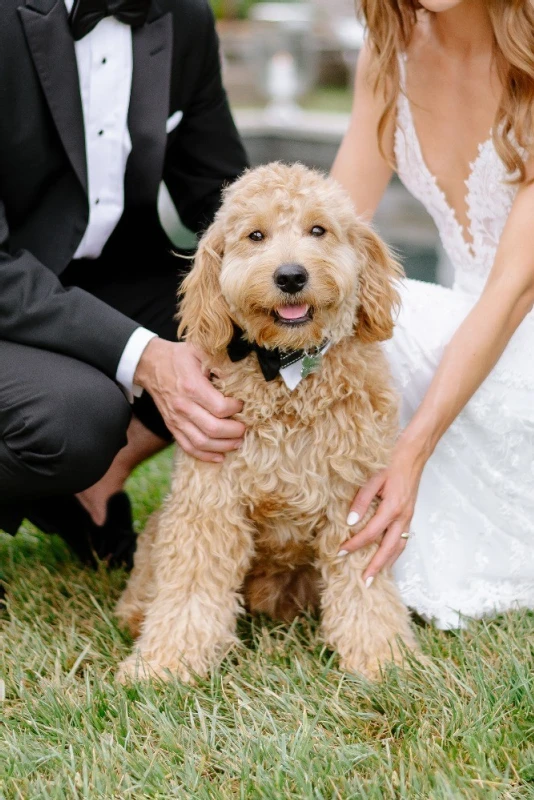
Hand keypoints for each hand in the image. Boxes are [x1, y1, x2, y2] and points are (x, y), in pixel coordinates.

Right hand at [134, 338, 244, 461]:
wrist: (151, 364)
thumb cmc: (179, 357)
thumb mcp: (200, 351)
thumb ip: (220, 363)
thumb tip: (239, 377)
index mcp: (192, 386)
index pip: (220, 408)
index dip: (236, 409)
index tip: (242, 405)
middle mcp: (183, 406)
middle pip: (213, 429)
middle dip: (234, 432)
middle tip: (245, 428)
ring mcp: (176, 419)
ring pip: (201, 442)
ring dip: (223, 446)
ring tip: (237, 443)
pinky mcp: (172, 426)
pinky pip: (188, 447)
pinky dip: (204, 456)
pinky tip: (219, 456)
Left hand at [339, 441, 427, 583]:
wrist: (413, 455)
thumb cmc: (390, 463)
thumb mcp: (372, 478)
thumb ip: (361, 500)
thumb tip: (350, 522)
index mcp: (393, 508)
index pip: (371, 533)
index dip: (355, 544)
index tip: (340, 552)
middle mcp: (403, 517)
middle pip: (389, 549)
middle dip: (376, 566)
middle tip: (363, 582)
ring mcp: (408, 518)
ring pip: (399, 548)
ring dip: (386, 564)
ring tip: (374, 577)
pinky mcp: (409, 516)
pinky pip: (402, 540)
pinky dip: (393, 553)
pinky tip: (385, 559)